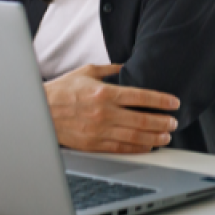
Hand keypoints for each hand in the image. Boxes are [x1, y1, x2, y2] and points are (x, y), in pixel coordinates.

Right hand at [44, 63, 178, 153]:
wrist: (39, 111)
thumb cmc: (62, 91)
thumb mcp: (86, 72)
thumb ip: (110, 69)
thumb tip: (128, 66)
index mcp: (104, 93)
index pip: (141, 97)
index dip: (161, 101)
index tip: (174, 103)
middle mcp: (104, 113)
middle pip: (143, 120)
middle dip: (163, 122)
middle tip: (174, 122)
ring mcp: (99, 131)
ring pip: (135, 136)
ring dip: (155, 137)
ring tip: (166, 135)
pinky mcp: (94, 144)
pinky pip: (121, 148)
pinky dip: (138, 148)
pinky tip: (148, 145)